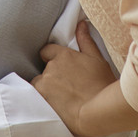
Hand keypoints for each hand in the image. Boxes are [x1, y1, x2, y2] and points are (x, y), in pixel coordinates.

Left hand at [32, 21, 117, 136]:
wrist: (97, 112)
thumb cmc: (102, 85)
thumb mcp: (97, 59)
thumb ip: (85, 41)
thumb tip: (81, 24)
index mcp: (63, 55)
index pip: (47, 51)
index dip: (52, 59)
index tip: (60, 68)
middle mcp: (50, 68)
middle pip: (43, 70)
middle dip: (50, 77)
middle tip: (65, 88)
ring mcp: (44, 84)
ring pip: (38, 85)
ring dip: (45, 90)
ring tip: (59, 101)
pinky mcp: (40, 100)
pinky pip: (35, 99)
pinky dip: (41, 102)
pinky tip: (53, 108)